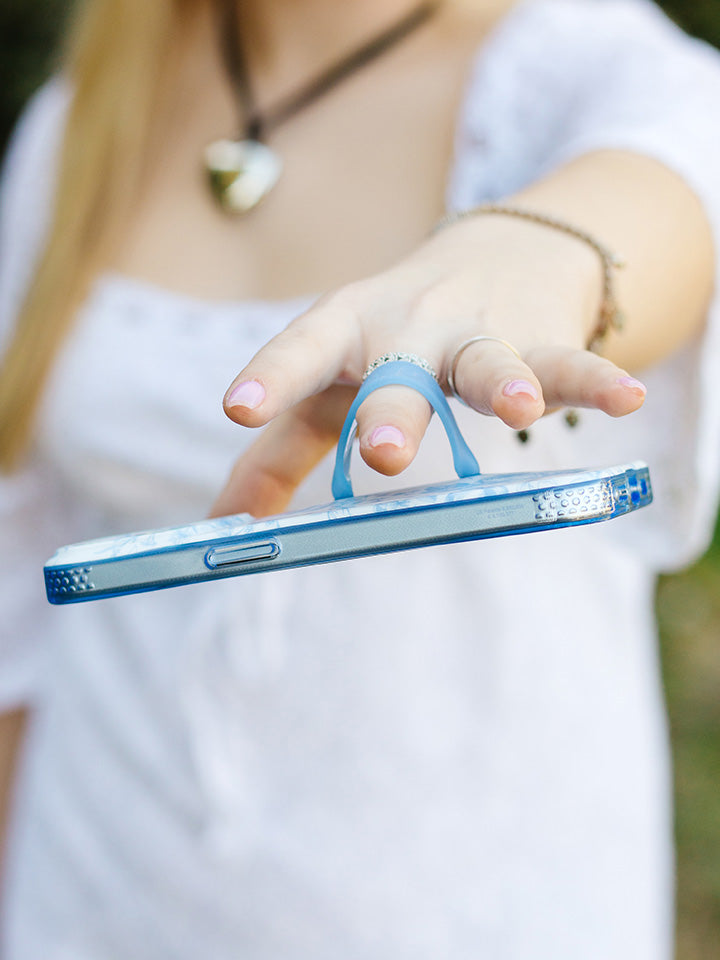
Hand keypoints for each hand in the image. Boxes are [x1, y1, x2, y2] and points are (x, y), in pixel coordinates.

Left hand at [213, 216, 645, 516]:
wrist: (493, 254)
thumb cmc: (387, 339)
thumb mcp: (329, 384)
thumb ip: (279, 451)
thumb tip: (223, 523)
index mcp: (345, 333)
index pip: (303, 352)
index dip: (271, 377)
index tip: (238, 408)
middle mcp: (406, 330)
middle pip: (396, 372)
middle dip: (393, 409)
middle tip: (384, 452)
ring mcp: (475, 332)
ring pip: (485, 359)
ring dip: (503, 380)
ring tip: (517, 410)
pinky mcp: (537, 339)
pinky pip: (568, 361)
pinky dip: (596, 380)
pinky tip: (625, 398)